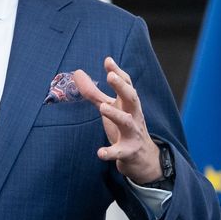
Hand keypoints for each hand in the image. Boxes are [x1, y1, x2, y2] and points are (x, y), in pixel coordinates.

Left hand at [72, 57, 161, 183]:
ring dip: (116, 114)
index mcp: (128, 104)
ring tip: (102, 107)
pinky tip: (100, 153)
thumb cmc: (124, 129)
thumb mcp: (111, 109)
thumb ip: (94, 93)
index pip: (127, 85)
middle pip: (132, 98)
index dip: (118, 73)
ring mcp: (132, 134)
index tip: (108, 61)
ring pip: (127, 122)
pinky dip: (110, 152)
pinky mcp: (128, 151)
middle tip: (110, 76)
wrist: (143, 158)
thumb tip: (77, 73)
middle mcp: (133, 116)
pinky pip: (119, 152)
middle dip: (122, 87)